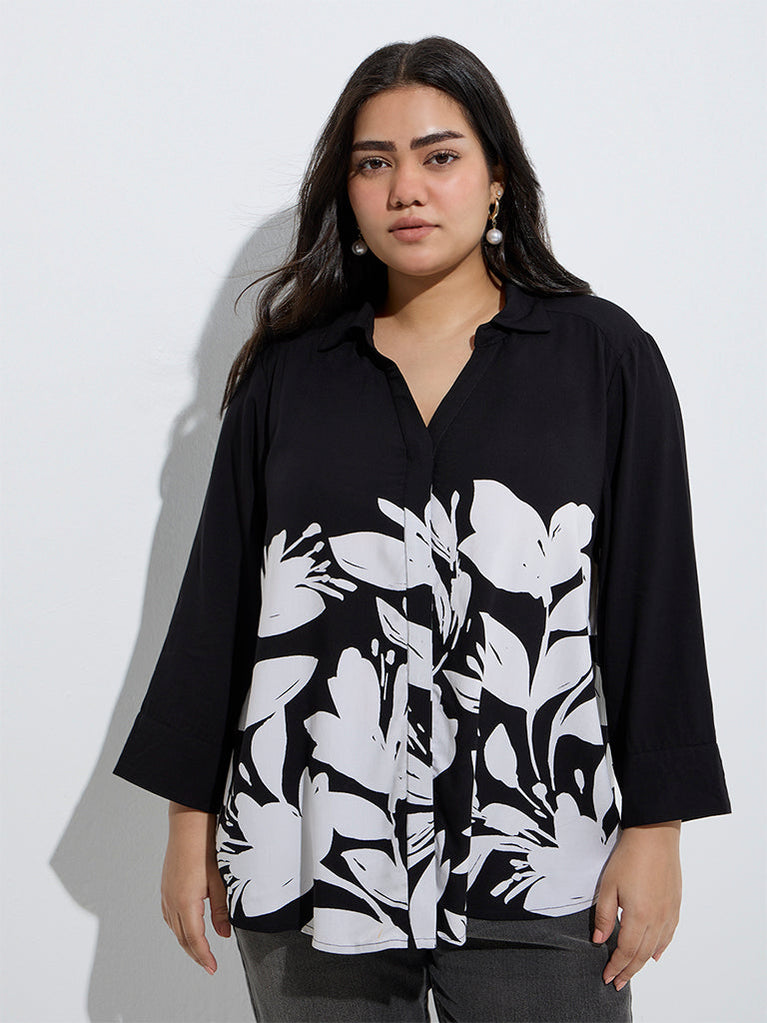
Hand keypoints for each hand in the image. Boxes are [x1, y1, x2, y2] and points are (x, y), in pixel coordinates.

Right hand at [160, 801, 230, 973]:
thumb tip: (222, 934)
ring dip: (186, 941)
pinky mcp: (166, 885)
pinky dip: (178, 926)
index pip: (194, 939)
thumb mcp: (220, 880)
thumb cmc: (206, 846)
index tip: (212, 968)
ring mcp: (166, 892)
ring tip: (200, 950)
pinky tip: (187, 925)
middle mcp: (171, 900)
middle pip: (182, 937)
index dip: (203, 956)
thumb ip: (221, 909)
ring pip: (174, 927)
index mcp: (186, 902)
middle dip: (195, 953)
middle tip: (208, 965)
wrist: (188, 821)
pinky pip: (169, 914)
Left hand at [592, 819, 681, 990]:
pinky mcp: (676, 904)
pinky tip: (655, 954)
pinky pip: (669, 934)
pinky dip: (660, 948)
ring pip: (656, 947)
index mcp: (639, 916)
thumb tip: (599, 940)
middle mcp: (657, 920)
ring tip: (631, 972)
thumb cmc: (629, 857)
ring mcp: (669, 913)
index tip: (607, 977)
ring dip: (643, 963)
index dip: (616, 966)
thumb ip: (603, 915)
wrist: (655, 835)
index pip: (626, 951)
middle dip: (628, 971)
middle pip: (642, 954)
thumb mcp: (608, 885)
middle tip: (617, 983)